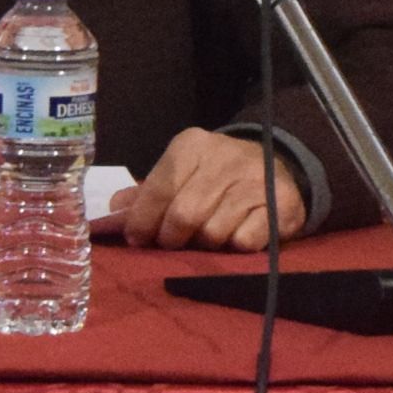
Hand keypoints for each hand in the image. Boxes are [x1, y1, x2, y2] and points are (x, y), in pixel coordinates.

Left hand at [116, 126, 307, 252]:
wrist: (280, 167)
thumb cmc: (217, 175)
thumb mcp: (181, 172)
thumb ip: (148, 192)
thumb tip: (112, 212)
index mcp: (192, 146)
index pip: (159, 188)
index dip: (142, 219)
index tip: (137, 238)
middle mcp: (224, 159)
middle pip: (184, 214)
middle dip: (172, 238)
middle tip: (173, 243)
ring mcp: (254, 182)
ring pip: (213, 232)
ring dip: (205, 245)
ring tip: (207, 237)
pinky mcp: (280, 206)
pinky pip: (244, 241)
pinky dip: (235, 246)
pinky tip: (236, 235)